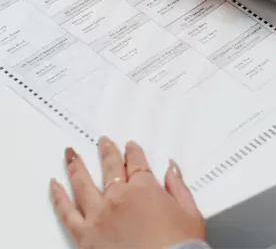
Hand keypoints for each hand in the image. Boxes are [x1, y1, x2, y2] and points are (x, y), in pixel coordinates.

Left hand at [51, 138, 204, 248]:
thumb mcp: (190, 215)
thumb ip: (179, 188)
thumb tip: (171, 168)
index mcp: (144, 189)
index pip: (136, 162)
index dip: (132, 152)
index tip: (130, 147)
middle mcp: (118, 198)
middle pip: (110, 166)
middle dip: (106, 151)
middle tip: (103, 142)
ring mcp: (100, 216)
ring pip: (83, 183)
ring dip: (76, 165)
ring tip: (71, 154)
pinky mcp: (85, 236)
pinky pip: (67, 212)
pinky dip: (58, 196)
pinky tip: (54, 185)